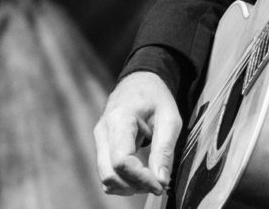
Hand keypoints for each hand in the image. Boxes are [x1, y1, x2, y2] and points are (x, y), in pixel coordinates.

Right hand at [94, 71, 180, 195]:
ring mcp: (98, 140)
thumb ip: (164, 150)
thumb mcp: (170, 119)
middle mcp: (102, 132)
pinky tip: (141, 175)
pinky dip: (123, 181)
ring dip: (129, 186)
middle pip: (109, 174)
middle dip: (135, 186)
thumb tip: (161, 181)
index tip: (161, 185)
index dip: (141, 178)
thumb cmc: (156, 98)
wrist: (139, 83)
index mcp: (119, 120)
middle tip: (159, 184)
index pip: (121, 161)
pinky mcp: (100, 147)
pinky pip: (107, 173)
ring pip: (106, 178)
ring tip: (151, 179)